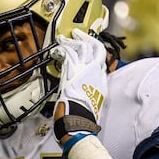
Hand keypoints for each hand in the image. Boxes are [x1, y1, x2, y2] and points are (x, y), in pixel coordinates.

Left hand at [52, 28, 107, 146]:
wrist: (78, 124)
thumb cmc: (82, 120)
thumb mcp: (92, 105)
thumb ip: (89, 95)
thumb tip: (83, 94)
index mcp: (102, 82)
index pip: (102, 61)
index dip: (94, 52)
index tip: (87, 47)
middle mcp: (96, 74)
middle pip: (96, 49)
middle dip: (87, 39)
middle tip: (78, 34)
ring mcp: (85, 71)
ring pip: (82, 47)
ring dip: (72, 41)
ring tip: (63, 38)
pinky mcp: (72, 72)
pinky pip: (68, 53)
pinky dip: (61, 49)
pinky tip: (56, 48)